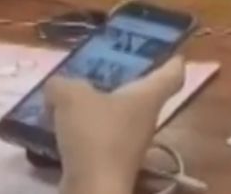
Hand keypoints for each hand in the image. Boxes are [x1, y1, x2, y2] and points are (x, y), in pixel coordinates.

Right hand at [48, 58, 184, 193]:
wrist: (94, 188)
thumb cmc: (95, 133)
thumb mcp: (71, 95)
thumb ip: (62, 83)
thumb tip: (58, 87)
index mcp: (146, 97)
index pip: (172, 75)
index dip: (172, 60)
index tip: (171, 50)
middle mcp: (144, 119)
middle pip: (139, 94)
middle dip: (120, 79)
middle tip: (98, 63)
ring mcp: (129, 143)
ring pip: (115, 115)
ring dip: (95, 104)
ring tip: (68, 91)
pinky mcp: (110, 161)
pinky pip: (97, 134)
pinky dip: (82, 127)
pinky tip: (58, 121)